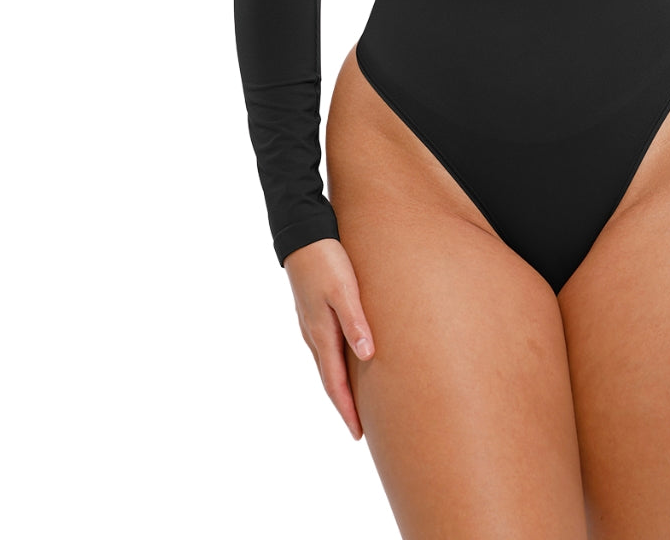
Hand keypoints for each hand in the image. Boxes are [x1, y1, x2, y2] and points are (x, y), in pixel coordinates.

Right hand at [283, 238, 374, 439]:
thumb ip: (355, 322)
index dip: (346, 410)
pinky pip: (326, 348)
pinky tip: (346, 362)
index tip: (358, 434)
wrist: (301, 235)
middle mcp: (313, 334)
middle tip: (358, 428)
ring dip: (339, 386)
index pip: (335, 383)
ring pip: (326, 364)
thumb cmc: (326, 260)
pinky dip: (336, 365)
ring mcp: (311, 324)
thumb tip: (367, 356)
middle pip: (330, 379)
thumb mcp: (344, 289)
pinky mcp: (313, 312)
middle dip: (343, 405)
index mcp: (321, 334)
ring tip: (354, 402)